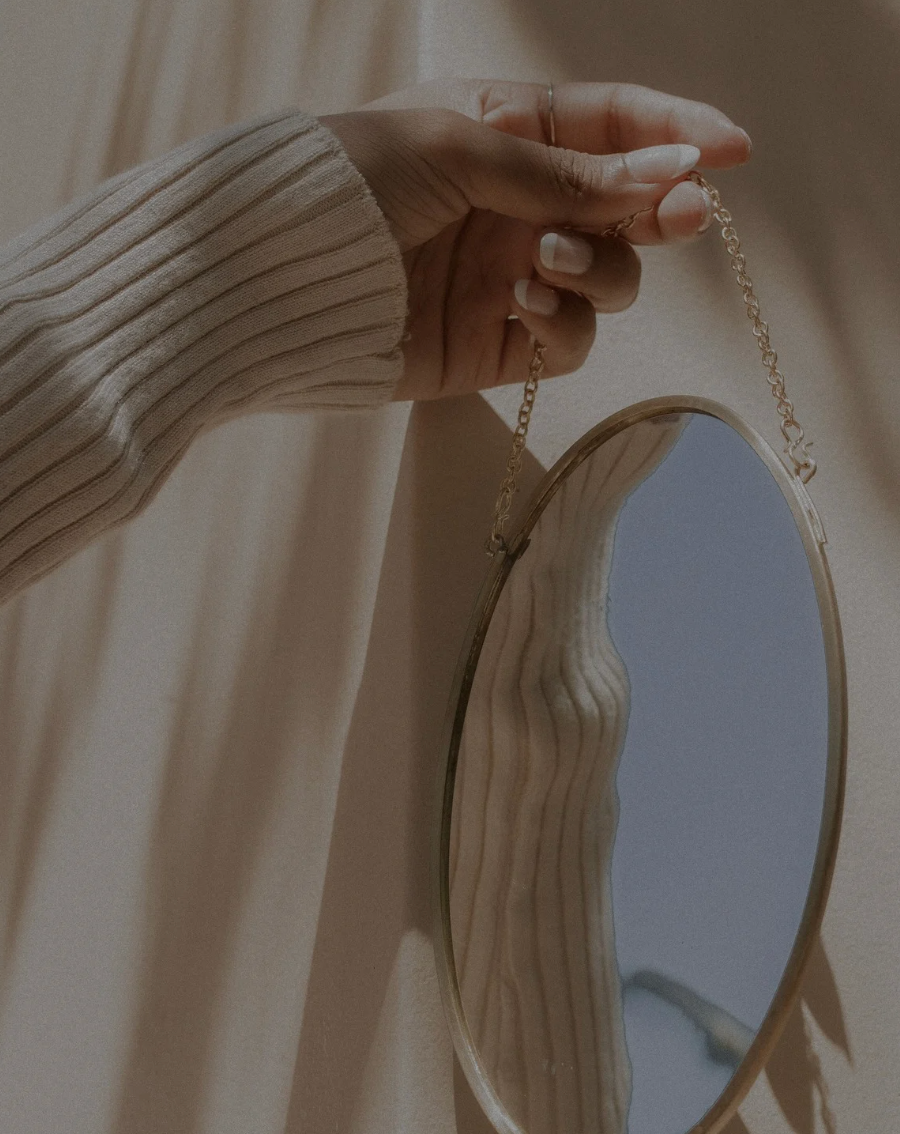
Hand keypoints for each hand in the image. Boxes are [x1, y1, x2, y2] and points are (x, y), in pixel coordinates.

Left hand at [319, 79, 751, 400]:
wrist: (277, 278)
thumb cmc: (352, 181)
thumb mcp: (461, 147)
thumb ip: (565, 171)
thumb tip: (670, 171)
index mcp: (507, 134)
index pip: (612, 127)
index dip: (675, 136)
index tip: (732, 151)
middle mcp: (518, 207)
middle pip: (627, 210)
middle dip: (662, 210)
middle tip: (684, 213)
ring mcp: (512, 277)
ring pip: (609, 280)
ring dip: (598, 267)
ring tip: (542, 260)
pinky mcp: (497, 343)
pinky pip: (569, 339)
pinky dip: (564, 322)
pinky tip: (524, 303)